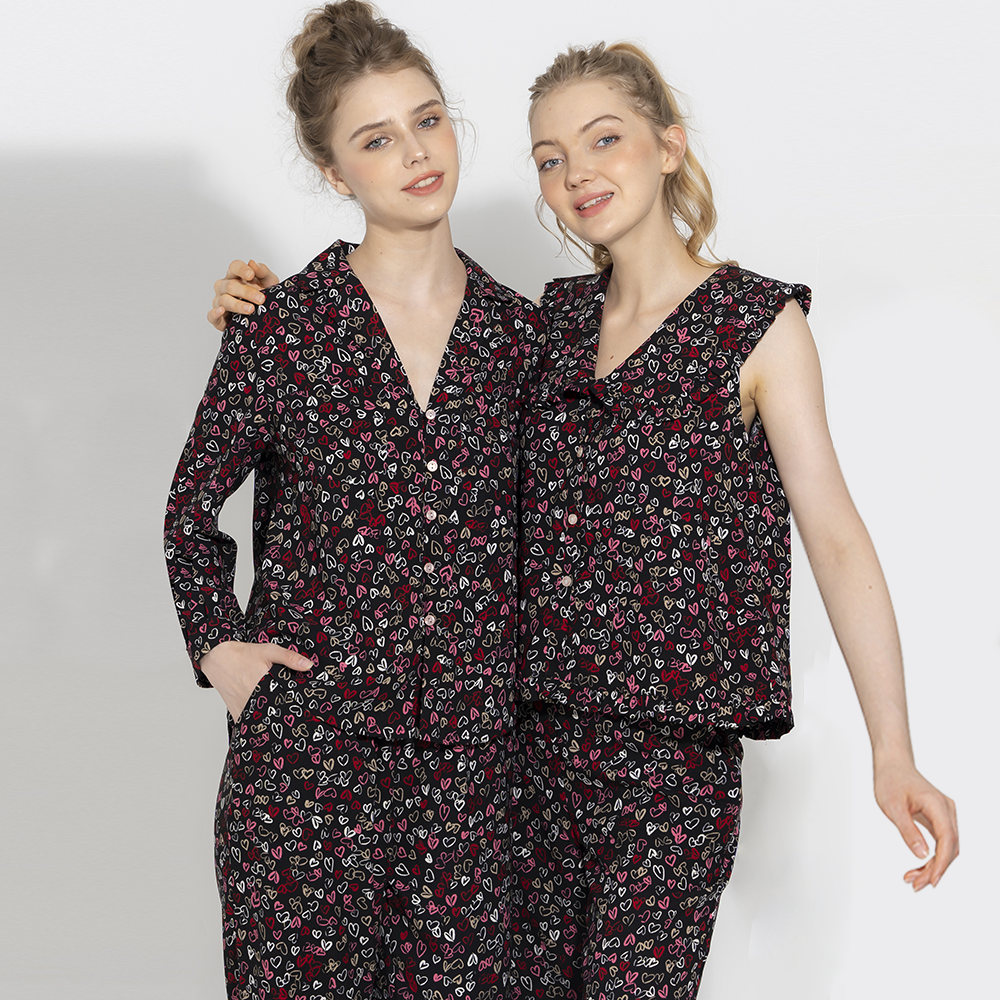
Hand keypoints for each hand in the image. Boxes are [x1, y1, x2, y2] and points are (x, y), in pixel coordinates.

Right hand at [198, 640, 312, 719]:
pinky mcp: (237, 714)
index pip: (285, 702)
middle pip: (275, 712)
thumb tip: (309, 666)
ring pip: (262, 719)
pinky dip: (258, 720)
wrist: (218, 659)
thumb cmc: (243, 655)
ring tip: (280, 714)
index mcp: (263, 685)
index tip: (303, 707)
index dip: (294, 705)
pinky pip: (250, 722)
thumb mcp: (269, 650)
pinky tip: (266, 715)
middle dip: (284, 711)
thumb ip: (290, 658)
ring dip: (271, 716)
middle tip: (294, 710)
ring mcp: (244, 709)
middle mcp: (252, 700)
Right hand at [207, 259, 279, 330]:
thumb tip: (253, 263)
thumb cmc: (264, 297)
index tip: (250, 275)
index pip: (234, 267)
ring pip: (224, 300)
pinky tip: (222, 311)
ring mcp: (220, 302)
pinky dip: (215, 313)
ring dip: (237, 305)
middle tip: (260, 299)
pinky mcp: (218, 318)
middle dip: (246, 292)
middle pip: (230, 285)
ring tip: (250, 309)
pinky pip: (211, 315)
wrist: (265, 319)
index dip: (241, 270)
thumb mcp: (269, 283)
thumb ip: (263, 272)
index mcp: (236, 276)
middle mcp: (225, 287)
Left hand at [874, 758, 958, 890]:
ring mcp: (945, 815)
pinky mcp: (939, 819)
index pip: (947, 839)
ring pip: (946, 848)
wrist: (892, 765)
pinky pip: (941, 843)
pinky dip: (931, 857)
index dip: (942, 863)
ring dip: (933, 866)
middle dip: (935, 869)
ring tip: (913, 879)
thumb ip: (907, 830)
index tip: (932, 881)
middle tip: (915, 885)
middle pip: (950, 847)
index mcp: (937, 805)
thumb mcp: (892, 807)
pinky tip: (918, 868)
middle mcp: (946, 810)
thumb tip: (922, 855)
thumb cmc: (890, 780)